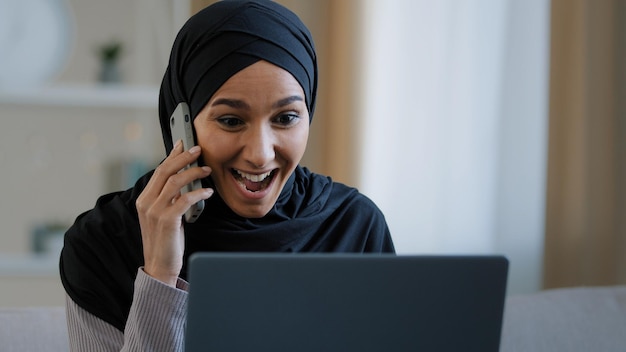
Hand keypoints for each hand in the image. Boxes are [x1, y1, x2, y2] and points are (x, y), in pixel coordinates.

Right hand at [136, 140, 212, 286]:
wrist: (159, 266)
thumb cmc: (165, 241)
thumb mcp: (164, 215)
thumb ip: (168, 198)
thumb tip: (183, 181)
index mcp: (143, 200)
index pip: (158, 171)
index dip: (171, 156)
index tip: (182, 144)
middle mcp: (146, 203)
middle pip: (165, 171)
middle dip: (182, 158)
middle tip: (198, 150)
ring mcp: (155, 211)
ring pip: (175, 182)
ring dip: (193, 173)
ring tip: (207, 170)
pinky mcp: (167, 220)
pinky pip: (184, 199)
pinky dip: (198, 193)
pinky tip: (207, 192)